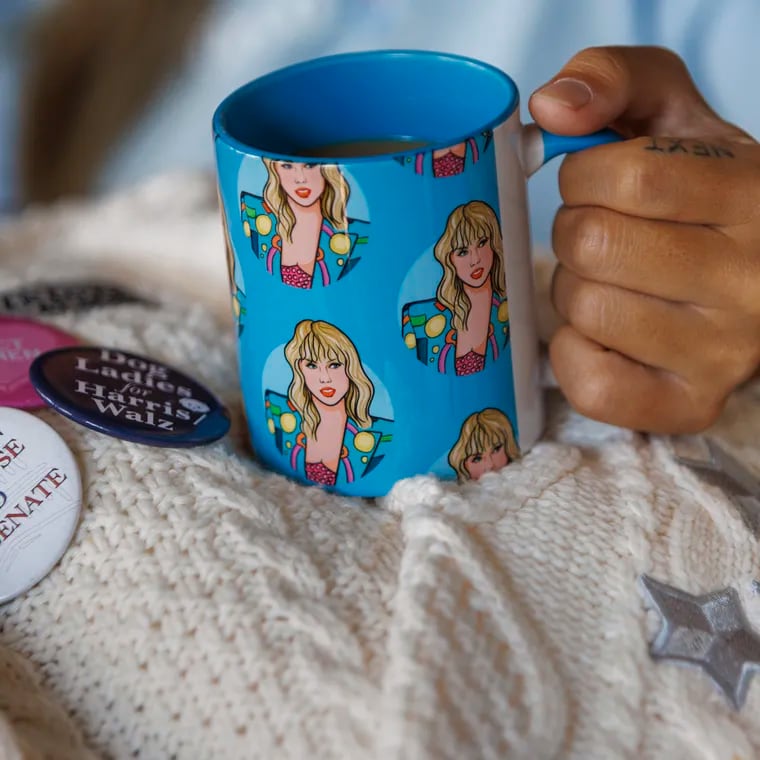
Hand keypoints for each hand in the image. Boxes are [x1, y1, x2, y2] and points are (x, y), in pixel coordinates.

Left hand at [529, 46, 759, 433]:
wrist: (750, 277)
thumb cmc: (699, 194)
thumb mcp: (674, 115)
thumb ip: (615, 79)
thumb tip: (550, 107)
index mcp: (754, 194)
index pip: (627, 175)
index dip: (584, 175)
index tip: (597, 184)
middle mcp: (752, 280)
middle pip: (596, 244)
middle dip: (574, 231)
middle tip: (602, 236)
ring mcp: (726, 353)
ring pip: (586, 308)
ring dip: (573, 290)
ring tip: (612, 282)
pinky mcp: (690, 405)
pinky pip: (593, 384)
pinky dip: (574, 353)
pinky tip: (602, 332)